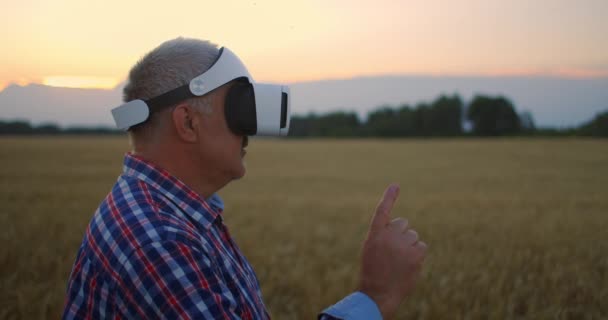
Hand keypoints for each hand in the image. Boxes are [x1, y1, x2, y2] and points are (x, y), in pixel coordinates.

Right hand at [358, 184, 426, 319]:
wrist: (378, 293)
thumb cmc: (374, 271)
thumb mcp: (372, 249)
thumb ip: (385, 235)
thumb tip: (404, 227)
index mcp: (374, 234)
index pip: (383, 211)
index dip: (389, 197)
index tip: (396, 185)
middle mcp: (388, 236)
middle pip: (404, 224)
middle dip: (402, 234)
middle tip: (393, 252)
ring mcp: (402, 244)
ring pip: (413, 236)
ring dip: (409, 246)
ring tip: (399, 261)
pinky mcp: (415, 254)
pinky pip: (421, 246)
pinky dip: (417, 254)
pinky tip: (408, 265)